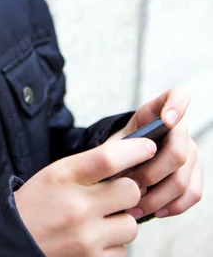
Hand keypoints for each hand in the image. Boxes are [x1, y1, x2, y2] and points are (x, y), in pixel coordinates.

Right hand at [14, 138, 155, 256]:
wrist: (13, 240)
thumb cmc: (39, 201)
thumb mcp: (56, 173)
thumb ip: (90, 166)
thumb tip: (133, 160)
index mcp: (65, 176)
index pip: (109, 158)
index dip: (135, 150)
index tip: (149, 146)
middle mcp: (77, 206)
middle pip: (131, 191)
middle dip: (130, 190)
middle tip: (118, 192)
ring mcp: (86, 238)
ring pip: (131, 224)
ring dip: (122, 221)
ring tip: (101, 219)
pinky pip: (123, 250)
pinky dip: (114, 244)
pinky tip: (95, 238)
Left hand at [110, 87, 202, 220]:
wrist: (124, 161)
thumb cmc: (118, 149)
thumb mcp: (113, 142)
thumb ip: (119, 150)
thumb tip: (125, 170)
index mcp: (158, 112)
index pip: (178, 96)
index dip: (176, 106)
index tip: (166, 120)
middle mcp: (180, 130)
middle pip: (177, 153)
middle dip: (150, 174)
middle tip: (129, 186)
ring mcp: (191, 151)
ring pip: (182, 179)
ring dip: (157, 198)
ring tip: (134, 207)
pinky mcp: (196, 173)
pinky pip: (192, 194)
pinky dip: (172, 206)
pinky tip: (155, 211)